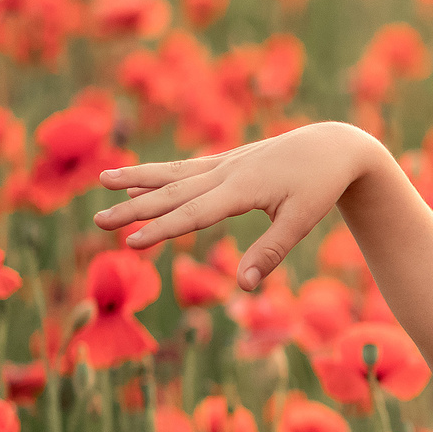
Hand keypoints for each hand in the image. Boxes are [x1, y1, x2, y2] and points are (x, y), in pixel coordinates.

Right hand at [92, 123, 377, 291]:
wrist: (334, 146)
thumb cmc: (321, 185)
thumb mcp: (302, 221)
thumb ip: (271, 252)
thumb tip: (245, 286)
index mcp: (243, 188)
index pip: (194, 214)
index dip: (162, 230)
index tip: (131, 243)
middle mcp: (227, 172)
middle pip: (173, 193)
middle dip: (135, 208)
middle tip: (98, 221)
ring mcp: (225, 163)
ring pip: (173, 175)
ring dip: (137, 181)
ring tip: (102, 183)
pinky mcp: (227, 160)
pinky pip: (185, 168)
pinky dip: (158, 173)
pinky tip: (135, 179)